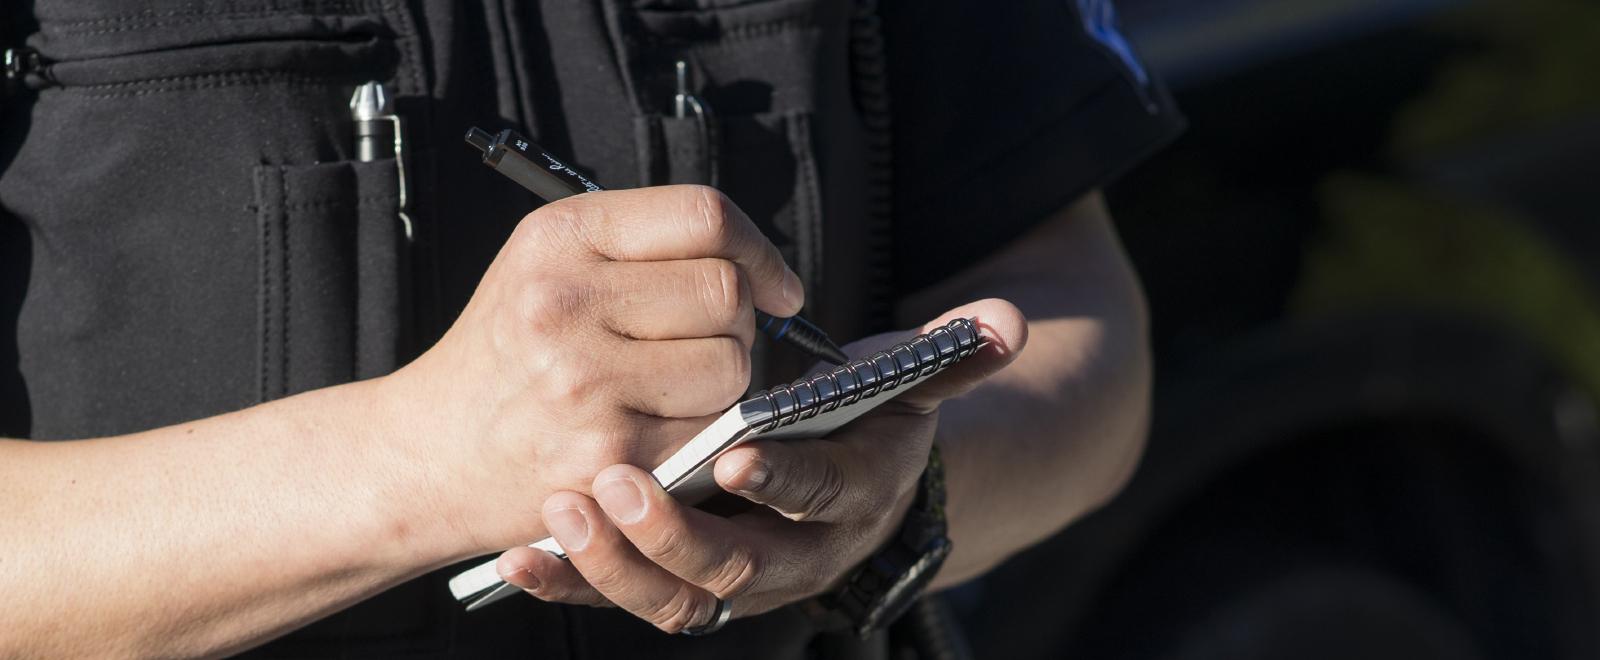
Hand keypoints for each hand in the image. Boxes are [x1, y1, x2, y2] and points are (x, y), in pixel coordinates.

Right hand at [383, 185, 803, 554]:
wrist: (427, 451)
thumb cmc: (505, 356)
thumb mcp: (546, 264)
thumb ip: (642, 246)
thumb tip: (761, 266)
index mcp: (559, 236)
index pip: (703, 214)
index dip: (760, 250)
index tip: (777, 284)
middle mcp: (567, 300)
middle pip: (727, 290)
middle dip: (738, 320)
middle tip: (703, 342)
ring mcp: (587, 381)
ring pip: (732, 363)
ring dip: (723, 380)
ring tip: (669, 386)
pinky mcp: (609, 453)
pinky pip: (710, 428)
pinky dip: (702, 430)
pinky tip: (655, 426)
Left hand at [494, 299, 1026, 632]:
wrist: (844, 488)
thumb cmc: (862, 424)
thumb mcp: (905, 390)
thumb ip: (947, 359)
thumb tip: (1008, 320)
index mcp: (850, 503)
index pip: (821, 498)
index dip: (787, 481)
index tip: (740, 453)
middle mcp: (794, 557)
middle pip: (736, 570)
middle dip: (674, 535)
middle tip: (616, 485)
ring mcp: (731, 576)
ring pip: (676, 598)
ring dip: (617, 564)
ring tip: (565, 511)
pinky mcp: (674, 580)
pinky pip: (623, 595)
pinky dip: (574, 583)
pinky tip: (525, 560)